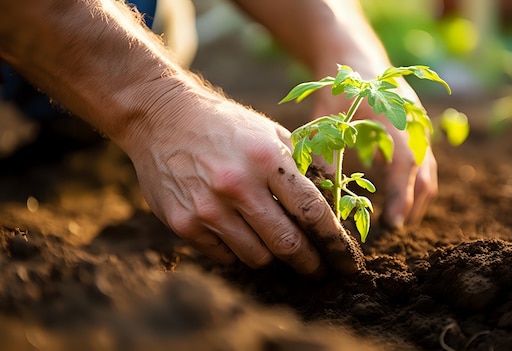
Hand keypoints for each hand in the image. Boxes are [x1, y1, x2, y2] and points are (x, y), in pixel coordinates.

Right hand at [122, 86, 358, 274]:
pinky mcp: (184, 224)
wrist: (162, 118)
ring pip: (257, 257)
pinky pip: (225, 257)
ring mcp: (208, 208)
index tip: (345, 258)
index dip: (334, 240)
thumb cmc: (226, 126)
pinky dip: (239, 253)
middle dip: (310, 263)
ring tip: (277, 248)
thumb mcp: (269, 133)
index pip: (312, 211)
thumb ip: (302, 166)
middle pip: (288, 243)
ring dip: (273, 257)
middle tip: (320, 270)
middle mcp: (237, 186)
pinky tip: (242, 238)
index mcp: (266, 159)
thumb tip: (334, 202)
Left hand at [312, 77, 437, 229]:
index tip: (393, 225)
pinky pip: (423, 164)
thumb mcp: (326, 120)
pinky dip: (414, 184)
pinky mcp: (417, 132)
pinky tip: (396, 198)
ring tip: (396, 221)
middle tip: (393, 231)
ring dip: (415, 198)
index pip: (405, 166)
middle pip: (424, 175)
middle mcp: (414, 127)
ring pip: (427, 172)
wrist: (357, 58)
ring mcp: (420, 129)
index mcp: (395, 122)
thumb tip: (321, 196)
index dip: (401, 197)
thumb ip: (324, 156)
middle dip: (412, 206)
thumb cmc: (338, 90)